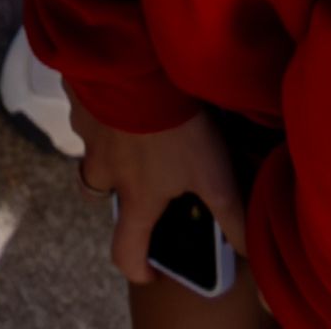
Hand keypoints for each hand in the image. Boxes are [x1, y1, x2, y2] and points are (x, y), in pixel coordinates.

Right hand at [71, 98, 255, 301]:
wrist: (136, 63)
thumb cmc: (175, 126)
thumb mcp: (214, 176)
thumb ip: (231, 216)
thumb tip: (250, 252)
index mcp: (136, 196)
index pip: (125, 252)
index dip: (137, 267)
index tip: (150, 268)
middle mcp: (104, 169)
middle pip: (96, 195)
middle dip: (114, 193)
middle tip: (137, 179)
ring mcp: (88, 131)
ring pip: (91, 149)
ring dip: (107, 145)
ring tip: (133, 125)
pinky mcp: (81, 95)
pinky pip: (86, 107)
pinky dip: (101, 103)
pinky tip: (123, 86)